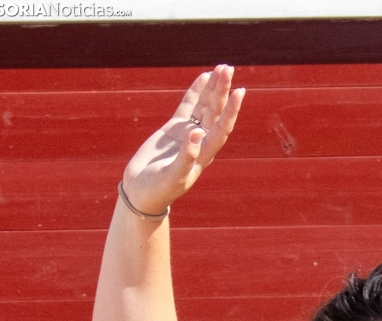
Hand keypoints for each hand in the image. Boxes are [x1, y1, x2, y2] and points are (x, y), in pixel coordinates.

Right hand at [122, 64, 244, 215]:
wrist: (142, 192)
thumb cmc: (158, 189)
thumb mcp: (172, 176)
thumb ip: (186, 157)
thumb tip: (197, 133)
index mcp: (204, 154)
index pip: (222, 128)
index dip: (231, 111)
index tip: (239, 92)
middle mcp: (200, 142)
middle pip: (216, 113)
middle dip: (223, 91)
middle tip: (229, 69)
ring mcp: (188, 134)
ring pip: (205, 107)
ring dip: (213, 89)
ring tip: (222, 68)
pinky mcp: (174, 129)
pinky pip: (188, 107)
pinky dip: (196, 92)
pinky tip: (204, 78)